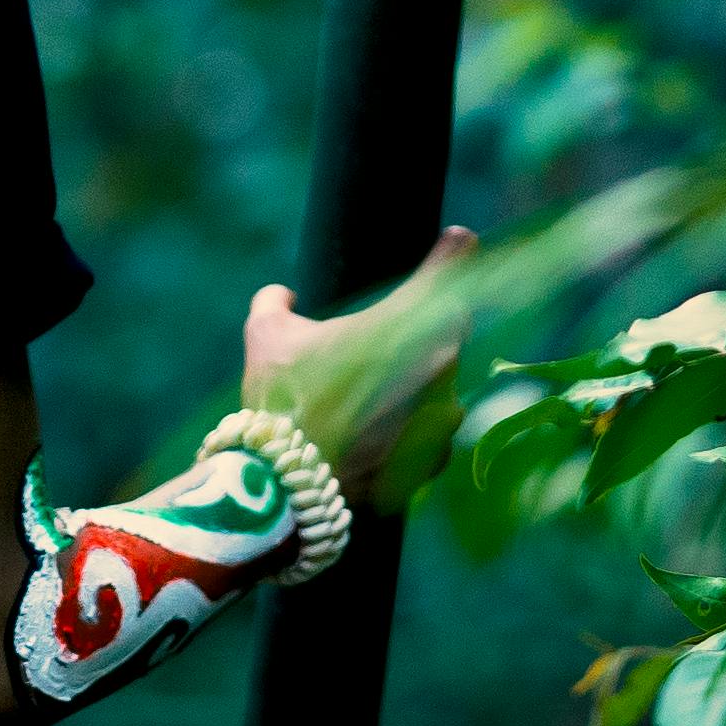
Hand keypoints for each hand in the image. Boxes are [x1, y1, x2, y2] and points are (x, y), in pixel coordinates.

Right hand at [239, 228, 483, 513]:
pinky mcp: (436, 456)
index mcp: (405, 325)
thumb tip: (281, 295)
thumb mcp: (266, 336)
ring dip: (411, 389)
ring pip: (436, 388)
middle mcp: (438, 366)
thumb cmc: (279, 400)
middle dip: (416, 339)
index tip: (460, 239)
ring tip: (362, 406)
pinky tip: (371, 441)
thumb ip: (275, 303)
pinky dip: (407, 432)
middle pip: (442, 336)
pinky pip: (430, 432)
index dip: (452, 253)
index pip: (442, 276)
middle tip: (375, 351)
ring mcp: (442, 415)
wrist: (287, 486)